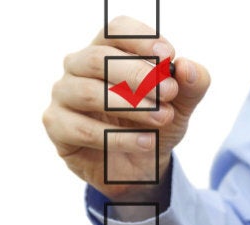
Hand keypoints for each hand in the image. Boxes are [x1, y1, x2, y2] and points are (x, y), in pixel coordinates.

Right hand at [43, 16, 209, 201]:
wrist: (141, 169)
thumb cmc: (154, 125)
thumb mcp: (182, 105)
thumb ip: (192, 84)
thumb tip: (187, 68)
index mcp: (106, 50)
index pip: (115, 30)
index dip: (140, 39)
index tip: (168, 56)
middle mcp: (78, 67)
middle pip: (98, 58)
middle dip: (137, 74)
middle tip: (168, 92)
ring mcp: (63, 95)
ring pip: (88, 92)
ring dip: (130, 106)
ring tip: (161, 118)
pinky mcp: (56, 125)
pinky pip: (83, 129)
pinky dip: (118, 137)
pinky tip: (146, 142)